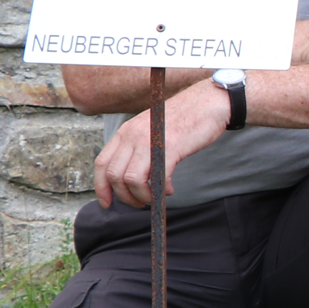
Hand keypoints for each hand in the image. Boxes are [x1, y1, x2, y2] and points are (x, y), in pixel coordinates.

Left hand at [92, 83, 229, 208]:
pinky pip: (158, 177)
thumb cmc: (182, 120)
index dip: (102, 188)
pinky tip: (170, 189)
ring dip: (143, 196)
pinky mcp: (171, 147)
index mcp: (125, 132)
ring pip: (132, 180)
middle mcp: (133, 135)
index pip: (102, 163)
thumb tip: (129, 177)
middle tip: (140, 202)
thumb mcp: (149, 131)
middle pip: (115, 175)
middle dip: (125, 197)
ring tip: (155, 196)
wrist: (206, 103)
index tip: (107, 203)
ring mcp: (150, 140)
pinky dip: (162, 190)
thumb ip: (137, 149)